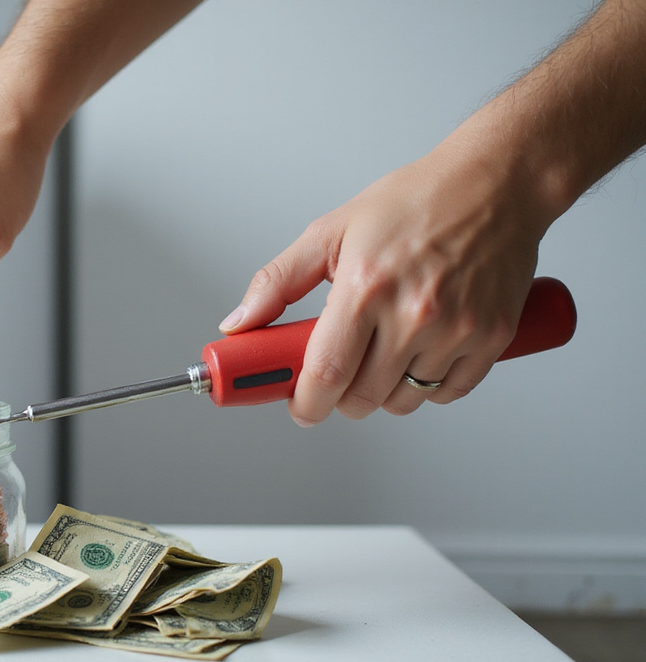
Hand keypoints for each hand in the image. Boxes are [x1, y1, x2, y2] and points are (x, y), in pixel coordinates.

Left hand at [220, 145, 546, 425]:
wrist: (495, 184)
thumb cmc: (415, 201)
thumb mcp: (330, 230)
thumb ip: (277, 282)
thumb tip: (240, 322)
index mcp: (366, 287)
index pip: (325, 374)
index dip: (304, 402)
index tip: (297, 404)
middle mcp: (414, 313)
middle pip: (362, 398)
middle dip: (339, 398)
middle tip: (336, 373)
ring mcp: (457, 329)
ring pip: (405, 401)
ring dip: (383, 393)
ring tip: (380, 353)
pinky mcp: (493, 337)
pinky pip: (450, 393)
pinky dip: (428, 386)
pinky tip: (419, 354)